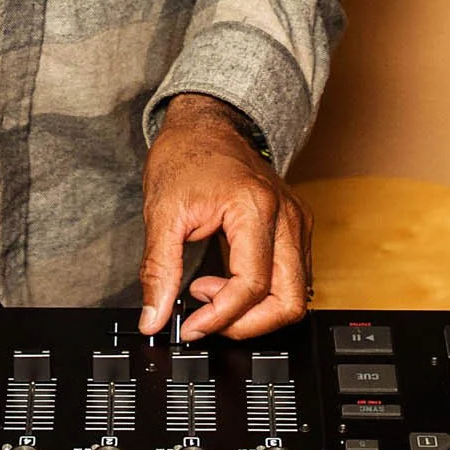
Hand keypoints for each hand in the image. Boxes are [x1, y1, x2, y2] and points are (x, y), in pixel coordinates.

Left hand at [138, 95, 312, 339]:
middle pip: (288, 301)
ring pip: (296, 295)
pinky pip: (292, 278)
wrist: (206, 122)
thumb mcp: (161, 212)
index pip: (251, 285)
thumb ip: (158, 270)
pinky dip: (263, 294)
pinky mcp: (296, 227)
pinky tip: (227, 281)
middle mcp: (285, 216)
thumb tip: (153, 318)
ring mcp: (296, 221)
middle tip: (207, 319)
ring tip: (212, 293)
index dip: (220, 317)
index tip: (192, 326)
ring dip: (255, 311)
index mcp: (254, 207)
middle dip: (247, 324)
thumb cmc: (186, 154)